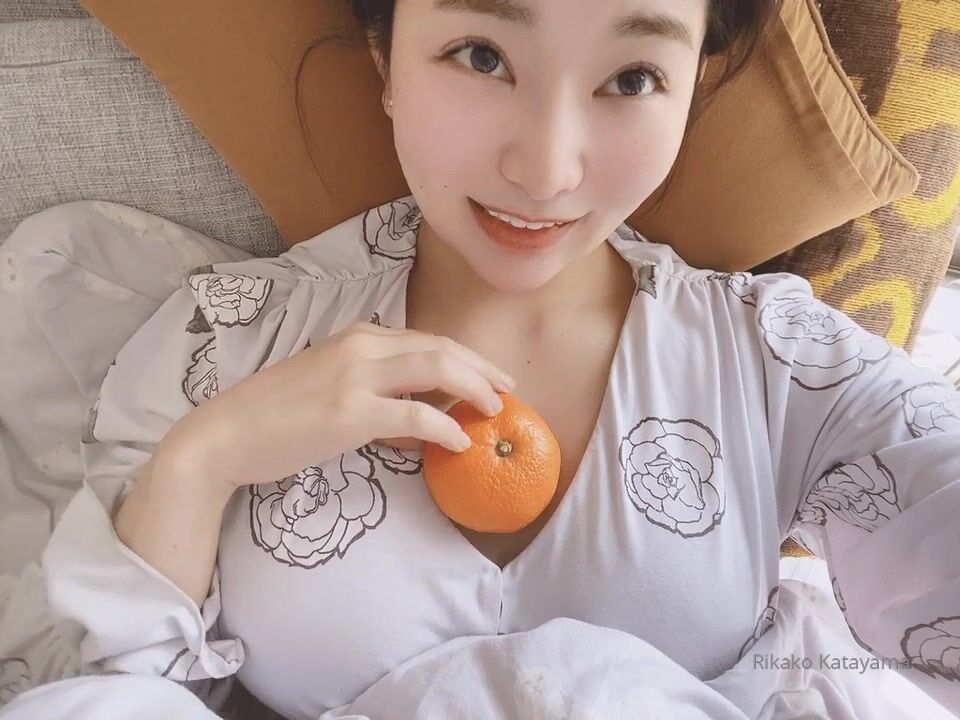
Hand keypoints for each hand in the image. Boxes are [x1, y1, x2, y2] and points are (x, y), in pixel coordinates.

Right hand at [174, 321, 515, 490]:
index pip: (427, 339)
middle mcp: (360, 346)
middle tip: (507, 391)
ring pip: (436, 370)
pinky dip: (446, 426)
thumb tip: (416, 412)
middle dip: (481, 368)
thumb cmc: (274, 414)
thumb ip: (371, 386)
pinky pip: (415, 415)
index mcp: (356, 336)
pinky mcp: (350, 413)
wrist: (226, 435)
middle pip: (441, 348)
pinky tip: (460, 441)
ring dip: (474, 389)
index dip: (467, 358)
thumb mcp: (327, 383)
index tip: (490, 377)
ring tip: (495, 411)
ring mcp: (355, 377)